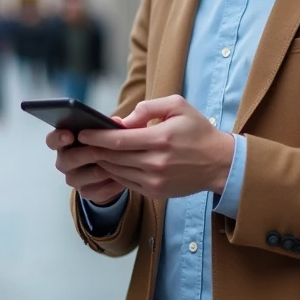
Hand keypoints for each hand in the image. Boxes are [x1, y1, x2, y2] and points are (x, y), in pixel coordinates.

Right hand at [46, 121, 126, 204]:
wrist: (111, 172)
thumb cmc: (104, 145)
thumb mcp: (106, 133)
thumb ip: (109, 126)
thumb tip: (117, 122)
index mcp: (64, 143)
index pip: (52, 140)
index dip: (59, 137)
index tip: (70, 135)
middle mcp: (64, 162)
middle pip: (69, 159)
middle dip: (89, 153)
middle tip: (104, 149)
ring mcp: (73, 179)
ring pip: (85, 176)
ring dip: (104, 169)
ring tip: (121, 164)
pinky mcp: (85, 193)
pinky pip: (97, 191)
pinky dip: (111, 185)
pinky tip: (122, 179)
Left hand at [77, 96, 234, 199]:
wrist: (220, 163)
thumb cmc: (197, 131)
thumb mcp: (178, 106)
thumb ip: (148, 108)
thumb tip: (122, 121)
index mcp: (161, 139)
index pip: (119, 140)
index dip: (96, 137)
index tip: (82, 132)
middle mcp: (157, 163)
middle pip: (113, 157)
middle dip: (94, 149)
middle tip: (80, 142)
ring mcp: (155, 181)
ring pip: (117, 171)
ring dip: (101, 162)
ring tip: (91, 152)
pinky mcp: (156, 192)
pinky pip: (126, 182)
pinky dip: (114, 173)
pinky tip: (109, 163)